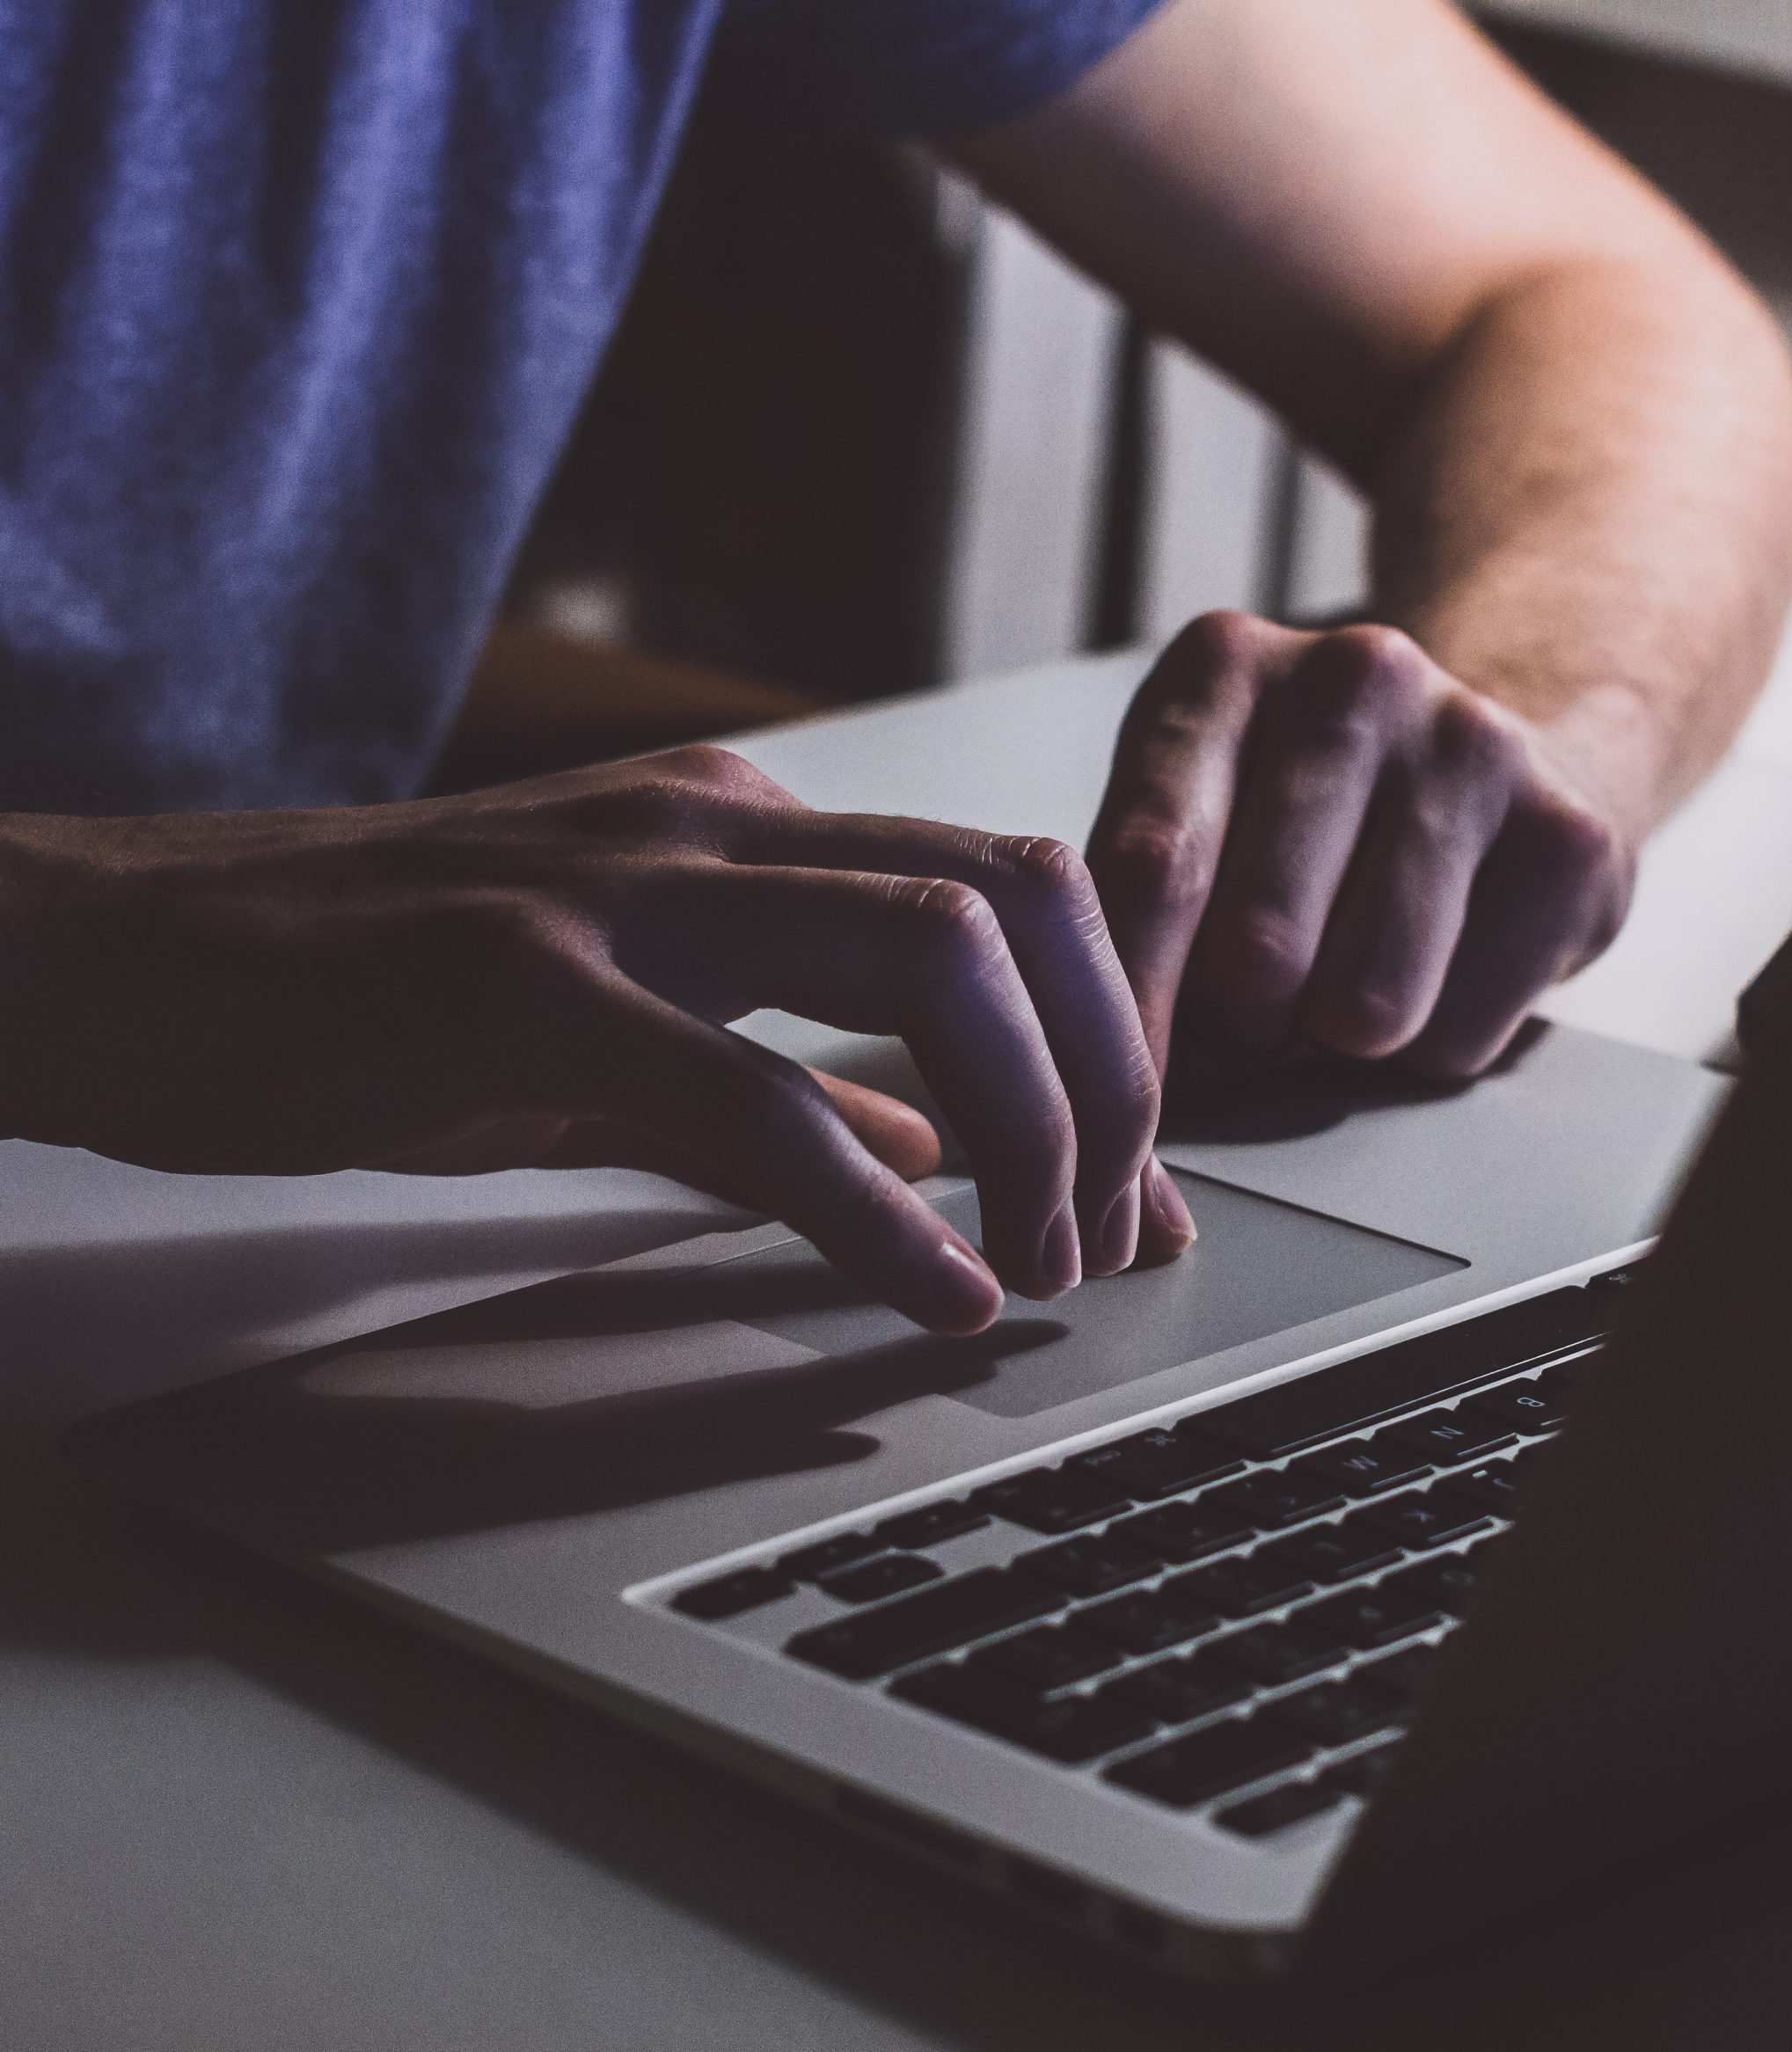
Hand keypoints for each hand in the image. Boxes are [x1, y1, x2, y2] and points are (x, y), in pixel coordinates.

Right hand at [0, 748, 1196, 1332]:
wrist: (132, 958)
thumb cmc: (379, 991)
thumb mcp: (627, 1020)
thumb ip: (798, 1067)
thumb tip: (942, 1140)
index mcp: (751, 820)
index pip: (1014, 889)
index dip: (1113, 1034)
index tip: (1140, 1176)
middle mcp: (717, 823)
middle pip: (1021, 901)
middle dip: (1110, 1075)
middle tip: (1112, 1227)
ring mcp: (624, 892)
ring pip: (933, 959)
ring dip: (1030, 1126)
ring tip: (1041, 1261)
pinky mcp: (525, 991)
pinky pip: (758, 1097)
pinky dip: (880, 1211)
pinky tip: (936, 1294)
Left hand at [1085, 613, 1635, 1083]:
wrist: (1491, 765)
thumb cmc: (1300, 818)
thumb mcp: (1191, 814)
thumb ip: (1130, 914)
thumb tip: (1107, 1066)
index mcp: (1223, 666)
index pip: (1151, 870)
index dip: (1130, 1008)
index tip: (1114, 1087)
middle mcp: (1354, 677)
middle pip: (1257, 955)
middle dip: (1239, 1032)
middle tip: (1253, 1015)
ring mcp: (1474, 746)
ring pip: (1365, 1008)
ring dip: (1335, 1044)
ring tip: (1338, 985)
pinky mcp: (1569, 837)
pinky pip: (1460, 1036)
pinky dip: (1429, 1048)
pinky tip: (1434, 973)